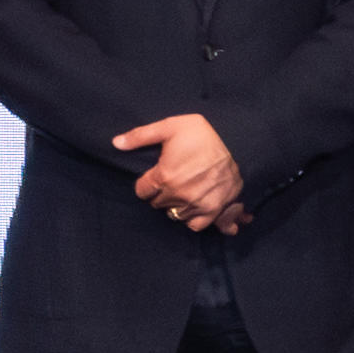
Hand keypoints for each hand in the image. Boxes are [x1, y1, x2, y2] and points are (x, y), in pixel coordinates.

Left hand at [116, 112, 244, 226]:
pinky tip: (195, 207)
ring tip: (184, 192)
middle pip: (158, 204)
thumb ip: (141, 136)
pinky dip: (194, 219)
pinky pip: (195, 225)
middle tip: (172, 180)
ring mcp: (196, 205)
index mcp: (164, 176)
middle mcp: (178, 195)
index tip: (155, 177)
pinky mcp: (213, 211)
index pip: (142, 191)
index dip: (146, 183)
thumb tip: (115, 143)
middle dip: (161, 193)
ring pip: (174, 215)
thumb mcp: (170, 127)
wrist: (238, 141)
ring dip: (176, 205)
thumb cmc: (202, 134)